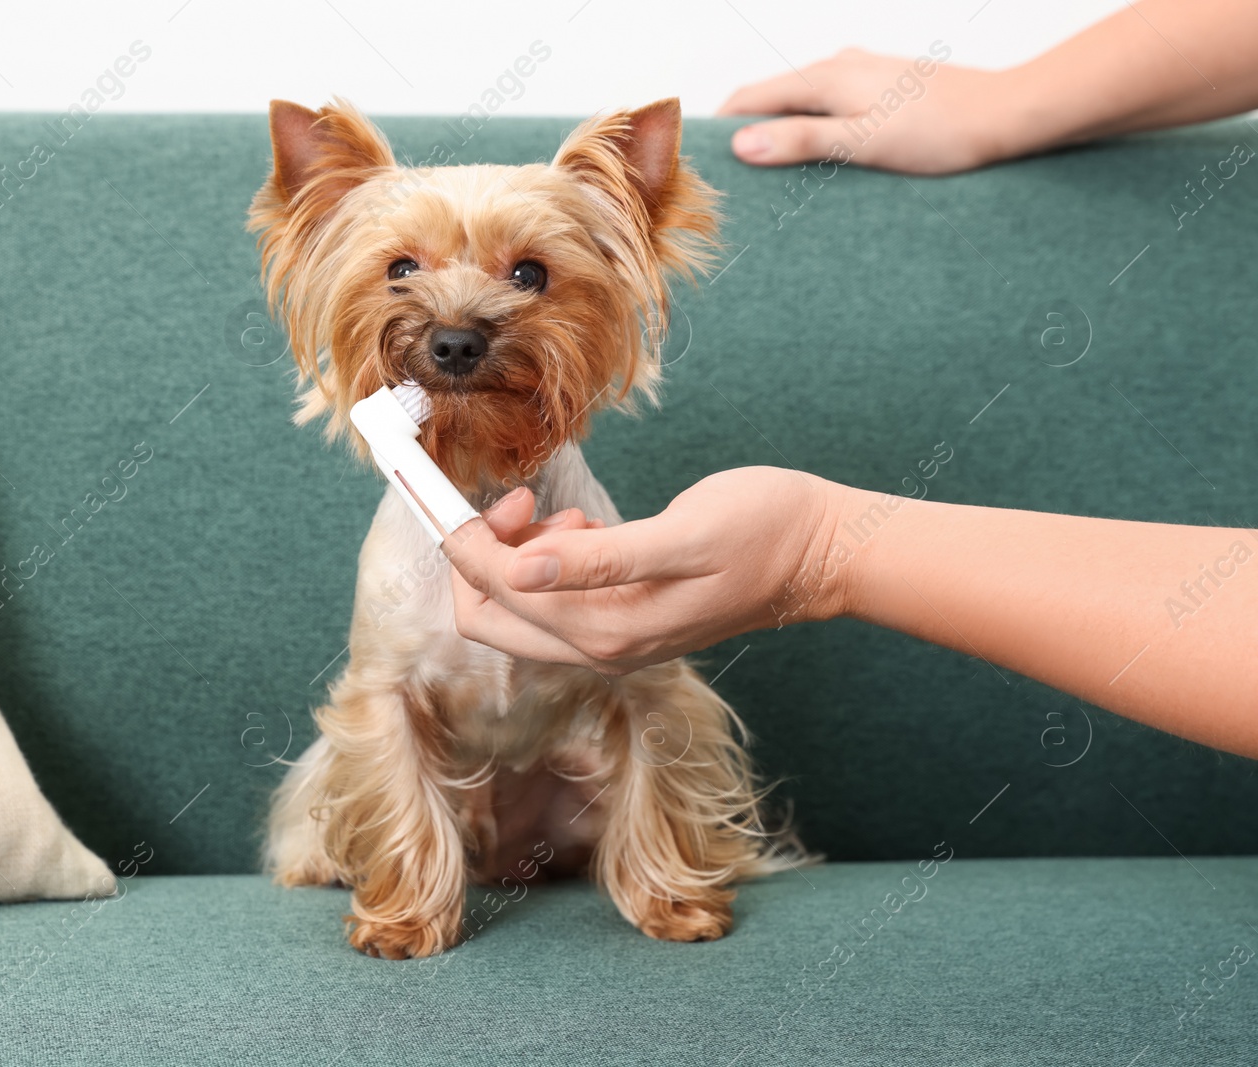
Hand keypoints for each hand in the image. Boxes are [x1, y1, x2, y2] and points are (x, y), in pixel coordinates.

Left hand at [443, 467, 844, 673]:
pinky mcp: (622, 621)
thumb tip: (523, 567)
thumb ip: (600, 560)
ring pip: (518, 604)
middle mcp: (598, 647)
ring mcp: (610, 639)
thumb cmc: (762, 531)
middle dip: (485, 553)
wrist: (820, 554)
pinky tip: (588, 529)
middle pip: (489, 613)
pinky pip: (553, 598)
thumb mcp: (682, 536)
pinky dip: (548, 559)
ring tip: (568, 514)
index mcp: (605, 631)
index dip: (466, 539)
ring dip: (519, 554)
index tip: (449, 487)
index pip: (495, 593)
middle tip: (521, 499)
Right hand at [717, 49, 1022, 174]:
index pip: (748, 98)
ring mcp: (863, 72)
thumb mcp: (862, 142)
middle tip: (729, 179)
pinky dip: (811, 126)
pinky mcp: (884, 85)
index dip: (718, 129)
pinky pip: (829, 104)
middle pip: (772, 97)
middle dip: (746, 132)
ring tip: (771, 174)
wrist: (1007, 114)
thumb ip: (801, 141)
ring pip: (801, 100)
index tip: (698, 162)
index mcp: (825, 77)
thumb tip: (741, 144)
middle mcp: (840, 66)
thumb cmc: (940, 132)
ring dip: (780, 130)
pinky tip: (822, 155)